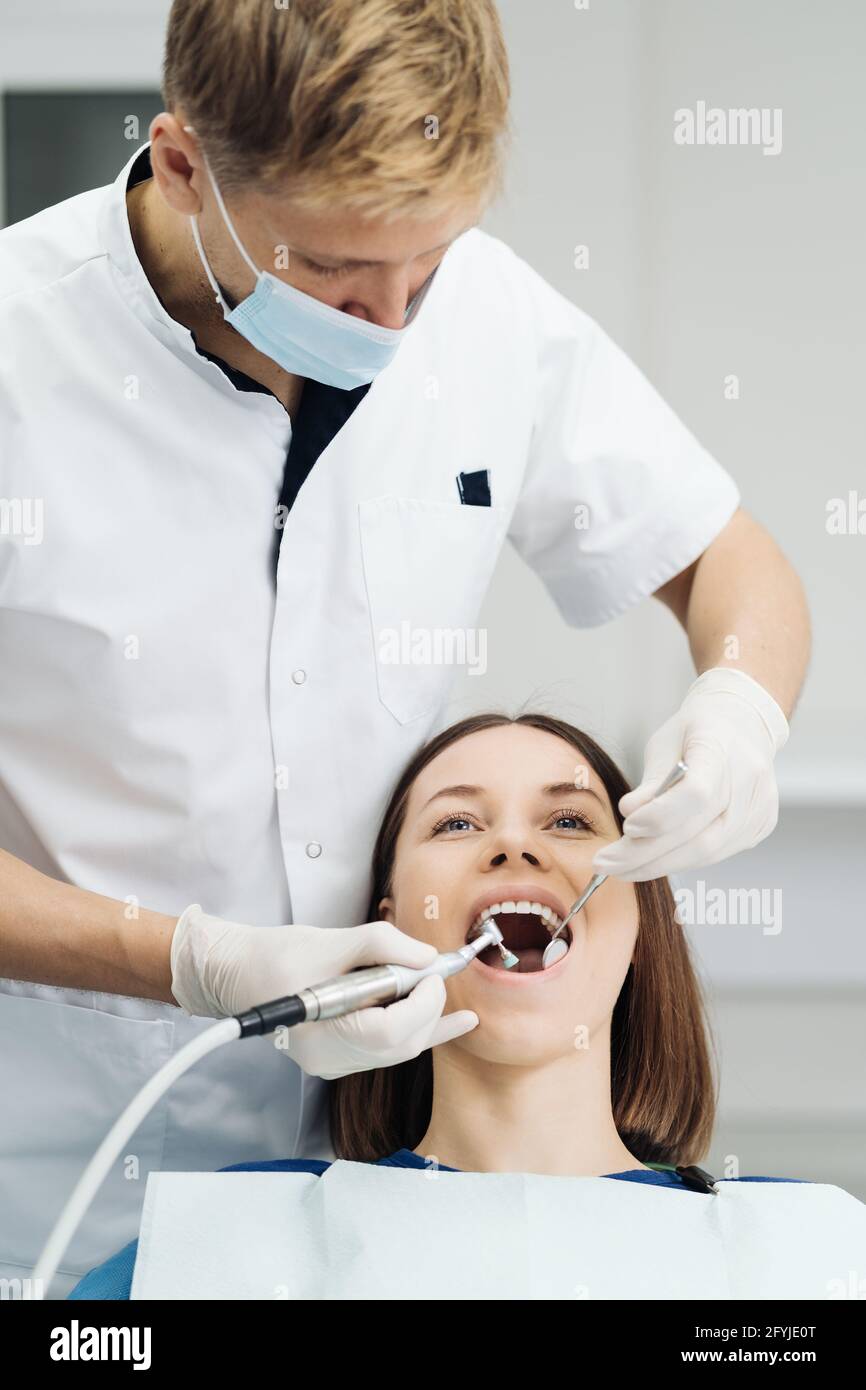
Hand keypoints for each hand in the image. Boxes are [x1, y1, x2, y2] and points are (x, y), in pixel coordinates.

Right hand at [170, 906, 478, 1079]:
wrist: (239, 973)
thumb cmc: (276, 956)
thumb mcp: (330, 941)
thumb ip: (381, 945)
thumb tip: (427, 956)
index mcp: (320, 1036)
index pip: (389, 1033)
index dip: (421, 1002)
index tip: (431, 970)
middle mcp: (329, 1060)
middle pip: (400, 1045)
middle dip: (427, 1008)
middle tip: (435, 972)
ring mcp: (335, 1064)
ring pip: (400, 1049)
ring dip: (425, 1017)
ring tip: (448, 991)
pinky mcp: (341, 1055)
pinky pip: (389, 1048)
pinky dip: (418, 1028)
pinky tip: (455, 1022)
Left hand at [592, 667, 788, 880]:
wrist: (740, 724)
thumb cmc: (696, 732)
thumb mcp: (664, 744)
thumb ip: (650, 782)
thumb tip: (629, 813)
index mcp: (722, 750)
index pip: (696, 794)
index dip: (660, 818)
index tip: (627, 829)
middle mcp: (749, 782)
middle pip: (699, 835)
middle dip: (646, 856)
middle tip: (608, 864)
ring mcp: (759, 808)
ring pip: (707, 853)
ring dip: (660, 865)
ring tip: (624, 867)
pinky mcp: (760, 825)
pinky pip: (717, 854)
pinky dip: (681, 859)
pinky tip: (654, 859)